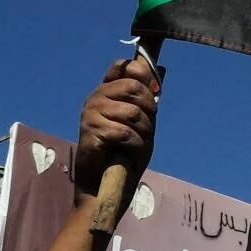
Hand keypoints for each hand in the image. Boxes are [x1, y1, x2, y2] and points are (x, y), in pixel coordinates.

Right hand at [73, 57, 159, 204]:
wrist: (106, 184)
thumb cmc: (125, 152)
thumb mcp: (142, 120)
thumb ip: (148, 96)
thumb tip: (161, 69)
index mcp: (107, 91)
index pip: (122, 66)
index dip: (142, 75)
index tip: (153, 91)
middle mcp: (95, 98)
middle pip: (133, 87)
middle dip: (148, 109)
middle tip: (144, 128)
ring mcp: (90, 114)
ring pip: (132, 112)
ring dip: (143, 132)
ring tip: (135, 143)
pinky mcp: (90, 132)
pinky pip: (124, 132)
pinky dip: (135, 145)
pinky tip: (128, 152)